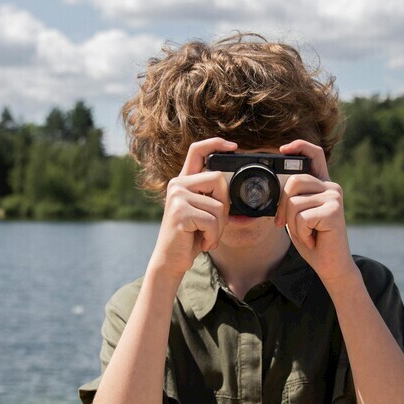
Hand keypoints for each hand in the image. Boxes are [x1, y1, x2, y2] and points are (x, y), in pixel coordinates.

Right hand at [148, 137, 234, 279]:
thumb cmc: (190, 236)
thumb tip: (231, 182)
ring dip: (219, 227)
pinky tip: (202, 242)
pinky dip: (212, 236)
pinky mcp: (180, 212)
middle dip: (225, 206)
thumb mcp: (201, 211)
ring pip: (218, 205)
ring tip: (206, 236)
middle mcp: (177, 184)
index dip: (215, 143)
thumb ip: (210, 195)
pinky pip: (212, 220)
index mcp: (183, 181)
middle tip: (214, 225)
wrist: (170, 260)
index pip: (197, 150)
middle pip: (218, 179)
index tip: (233, 146)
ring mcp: (177, 197)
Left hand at [274, 140, 356, 284]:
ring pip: (294, 202)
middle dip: (282, 207)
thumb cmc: (313, 240)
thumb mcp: (297, 215)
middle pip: (293, 182)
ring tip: (306, 233)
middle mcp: (331, 187)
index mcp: (323, 185)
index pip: (315, 155)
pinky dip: (301, 232)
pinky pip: (301, 217)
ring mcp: (334, 198)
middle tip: (285, 224)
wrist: (331, 265)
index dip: (299, 146)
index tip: (282, 149)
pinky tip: (313, 239)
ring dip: (292, 223)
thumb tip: (274, 187)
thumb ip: (291, 199)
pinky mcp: (333, 211)